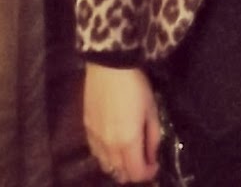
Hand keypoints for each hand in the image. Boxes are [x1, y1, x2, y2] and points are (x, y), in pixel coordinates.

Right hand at [83, 63, 160, 182]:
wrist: (108, 66)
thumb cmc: (135, 86)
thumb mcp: (151, 111)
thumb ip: (152, 138)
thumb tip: (152, 156)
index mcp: (128, 142)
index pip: (136, 173)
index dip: (148, 173)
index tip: (154, 164)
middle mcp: (109, 146)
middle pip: (120, 173)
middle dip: (134, 171)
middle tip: (143, 159)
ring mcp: (95, 138)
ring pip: (106, 165)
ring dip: (119, 166)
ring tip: (128, 154)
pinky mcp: (86, 128)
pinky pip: (95, 152)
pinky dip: (105, 156)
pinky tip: (112, 145)